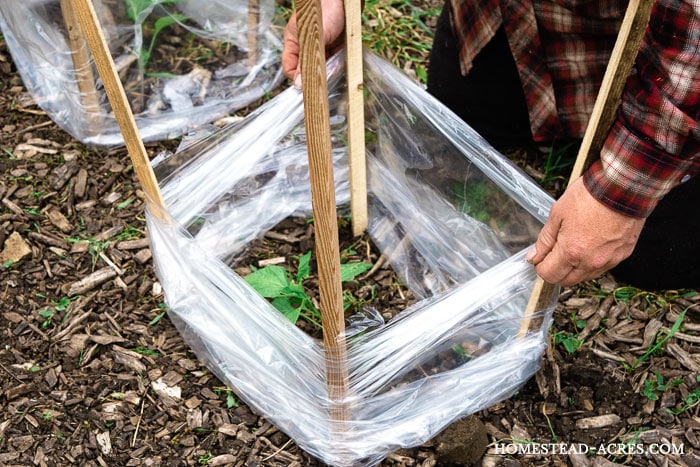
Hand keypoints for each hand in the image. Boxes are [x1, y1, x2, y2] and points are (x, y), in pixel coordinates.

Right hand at [282, 0, 346, 84]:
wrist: (344, 1)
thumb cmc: (324, 11)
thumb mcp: (312, 39)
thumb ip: (305, 62)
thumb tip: (298, 84)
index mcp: (293, 42)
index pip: (290, 67)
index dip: (296, 78)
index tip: (306, 86)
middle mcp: (306, 46)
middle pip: (307, 69)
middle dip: (315, 76)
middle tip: (323, 80)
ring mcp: (321, 47)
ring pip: (322, 68)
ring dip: (328, 71)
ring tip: (333, 68)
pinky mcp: (335, 47)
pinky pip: (334, 62)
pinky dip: (337, 65)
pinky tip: (340, 63)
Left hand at [526, 177, 645, 285]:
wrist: (623, 187)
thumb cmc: (590, 197)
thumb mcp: (557, 214)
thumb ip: (545, 240)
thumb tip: (534, 257)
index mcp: (572, 252)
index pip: (549, 275)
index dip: (541, 266)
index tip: (540, 257)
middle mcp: (591, 262)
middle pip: (566, 281)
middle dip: (556, 270)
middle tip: (554, 252)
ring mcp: (609, 260)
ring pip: (585, 276)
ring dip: (574, 268)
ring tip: (574, 245)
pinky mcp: (623, 255)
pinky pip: (603, 267)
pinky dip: (593, 261)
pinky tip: (591, 244)